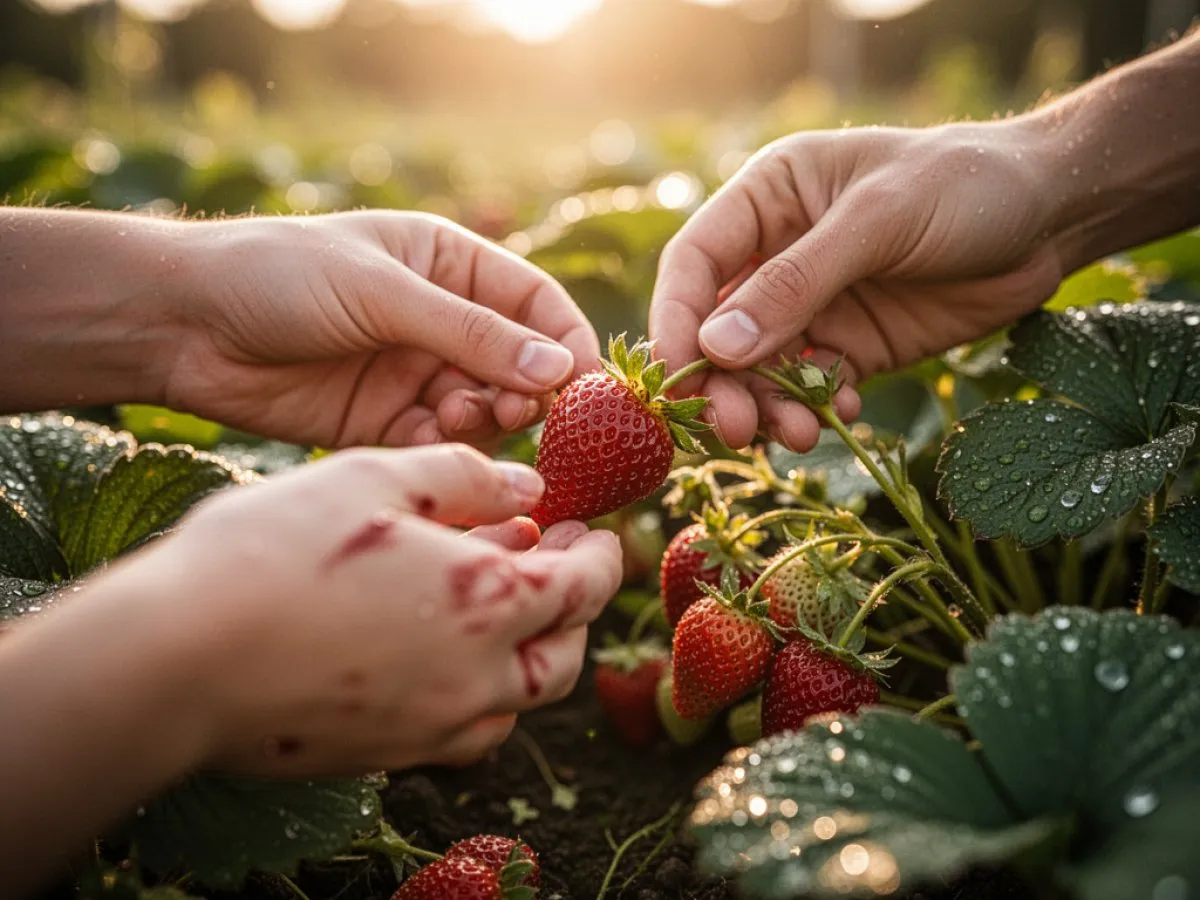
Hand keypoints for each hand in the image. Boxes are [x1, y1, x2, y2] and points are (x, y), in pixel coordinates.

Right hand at [133, 445, 621, 774]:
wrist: (176, 658)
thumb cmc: (274, 552)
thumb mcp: (374, 477)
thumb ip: (465, 477)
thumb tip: (525, 488)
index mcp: (489, 605)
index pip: (584, 587)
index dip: (599, 555)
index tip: (595, 532)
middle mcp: (475, 680)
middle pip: (561, 657)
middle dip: (572, 609)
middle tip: (553, 562)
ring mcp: (429, 728)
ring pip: (515, 702)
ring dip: (525, 653)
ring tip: (496, 600)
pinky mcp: (383, 754)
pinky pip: (459, 729)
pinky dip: (475, 690)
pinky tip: (439, 649)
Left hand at [169, 211, 600, 448]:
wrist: (182, 324)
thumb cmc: (279, 276)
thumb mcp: (382, 292)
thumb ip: (471, 334)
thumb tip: (559, 369)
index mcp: (449, 264)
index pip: (535, 304)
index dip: (565, 342)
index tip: (585, 385)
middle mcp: (441, 320)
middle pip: (518, 364)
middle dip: (526, 390)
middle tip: (516, 410)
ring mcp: (414, 373)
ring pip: (484, 409)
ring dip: (486, 418)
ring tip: (457, 415)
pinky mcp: (384, 422)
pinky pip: (439, 441)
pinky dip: (445, 445)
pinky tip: (425, 436)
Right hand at [651, 119, 1066, 450]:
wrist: (1052, 213)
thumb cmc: (963, 184)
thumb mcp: (878, 220)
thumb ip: (797, 282)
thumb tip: (717, 347)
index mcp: (768, 198)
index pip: (694, 263)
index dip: (674, 321)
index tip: (676, 379)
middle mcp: (777, 253)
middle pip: (718, 328)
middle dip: (721, 382)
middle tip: (732, 430)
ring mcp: (814, 304)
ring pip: (761, 368)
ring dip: (767, 406)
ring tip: (797, 434)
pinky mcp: (851, 345)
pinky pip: (811, 386)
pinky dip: (814, 407)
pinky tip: (839, 411)